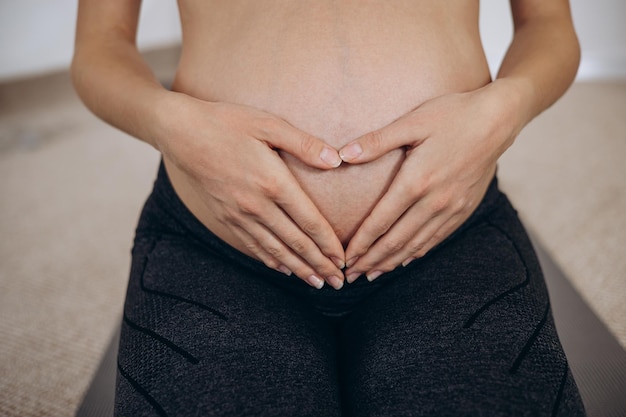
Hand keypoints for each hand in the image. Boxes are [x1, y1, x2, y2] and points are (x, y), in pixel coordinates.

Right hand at [157, 95, 345, 288]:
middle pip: (296, 242)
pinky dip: (271, 259)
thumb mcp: (269, 124)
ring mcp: (239, 214)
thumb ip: (304, 144)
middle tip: (338, 282)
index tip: (343, 260)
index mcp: (273, 182)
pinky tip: (283, 268)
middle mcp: (257, 205)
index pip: (309, 222)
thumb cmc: (227, 122)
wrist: (181, 132)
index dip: (328, 244)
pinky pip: (252, 244)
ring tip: (316, 283)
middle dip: (319, 264)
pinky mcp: (226, 216)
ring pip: (275, 249)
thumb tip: (336, 160)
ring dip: (298, 268)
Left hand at [339, 81, 520, 281]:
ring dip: (391, 262)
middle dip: (370, 261)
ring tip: (371, 274)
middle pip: (395, 241)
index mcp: (416, 181)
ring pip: (415, 245)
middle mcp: (434, 201)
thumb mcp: (412, 122)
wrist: (498, 120)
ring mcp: (451, 208)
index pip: (380, 222)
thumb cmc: (452, 114)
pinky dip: (416, 253)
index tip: (344, 259)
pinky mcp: (463, 210)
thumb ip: (376, 141)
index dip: (360, 244)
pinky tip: (404, 260)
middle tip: (350, 276)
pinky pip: (436, 239)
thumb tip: (342, 154)